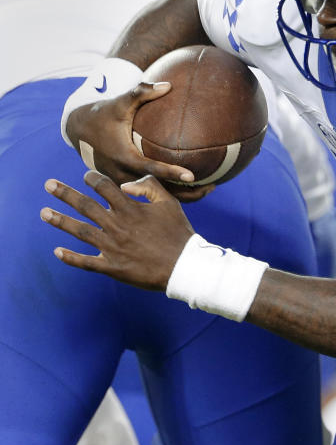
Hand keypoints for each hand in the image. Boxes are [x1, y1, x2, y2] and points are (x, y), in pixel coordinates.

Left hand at [41, 171, 194, 291]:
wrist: (183, 266)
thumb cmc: (178, 233)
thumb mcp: (170, 204)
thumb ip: (150, 187)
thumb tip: (126, 184)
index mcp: (130, 209)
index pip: (105, 188)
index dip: (93, 179)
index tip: (86, 176)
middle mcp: (117, 226)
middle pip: (86, 206)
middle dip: (65, 194)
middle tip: (48, 185)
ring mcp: (112, 247)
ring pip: (80, 231)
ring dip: (60, 221)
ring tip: (43, 213)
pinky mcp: (112, 267)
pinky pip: (86, 262)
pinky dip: (70, 257)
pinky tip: (57, 251)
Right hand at [64, 83, 211, 202]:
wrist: (79, 130)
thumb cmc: (103, 114)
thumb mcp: (119, 102)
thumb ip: (141, 93)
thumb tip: (168, 85)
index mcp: (123, 157)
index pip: (150, 169)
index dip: (170, 173)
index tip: (193, 176)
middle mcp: (123, 174)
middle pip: (156, 191)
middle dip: (183, 193)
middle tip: (211, 188)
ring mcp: (123, 182)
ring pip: (154, 196)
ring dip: (180, 196)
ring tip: (208, 190)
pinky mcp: (125, 184)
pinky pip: (149, 193)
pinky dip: (169, 194)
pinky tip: (191, 188)